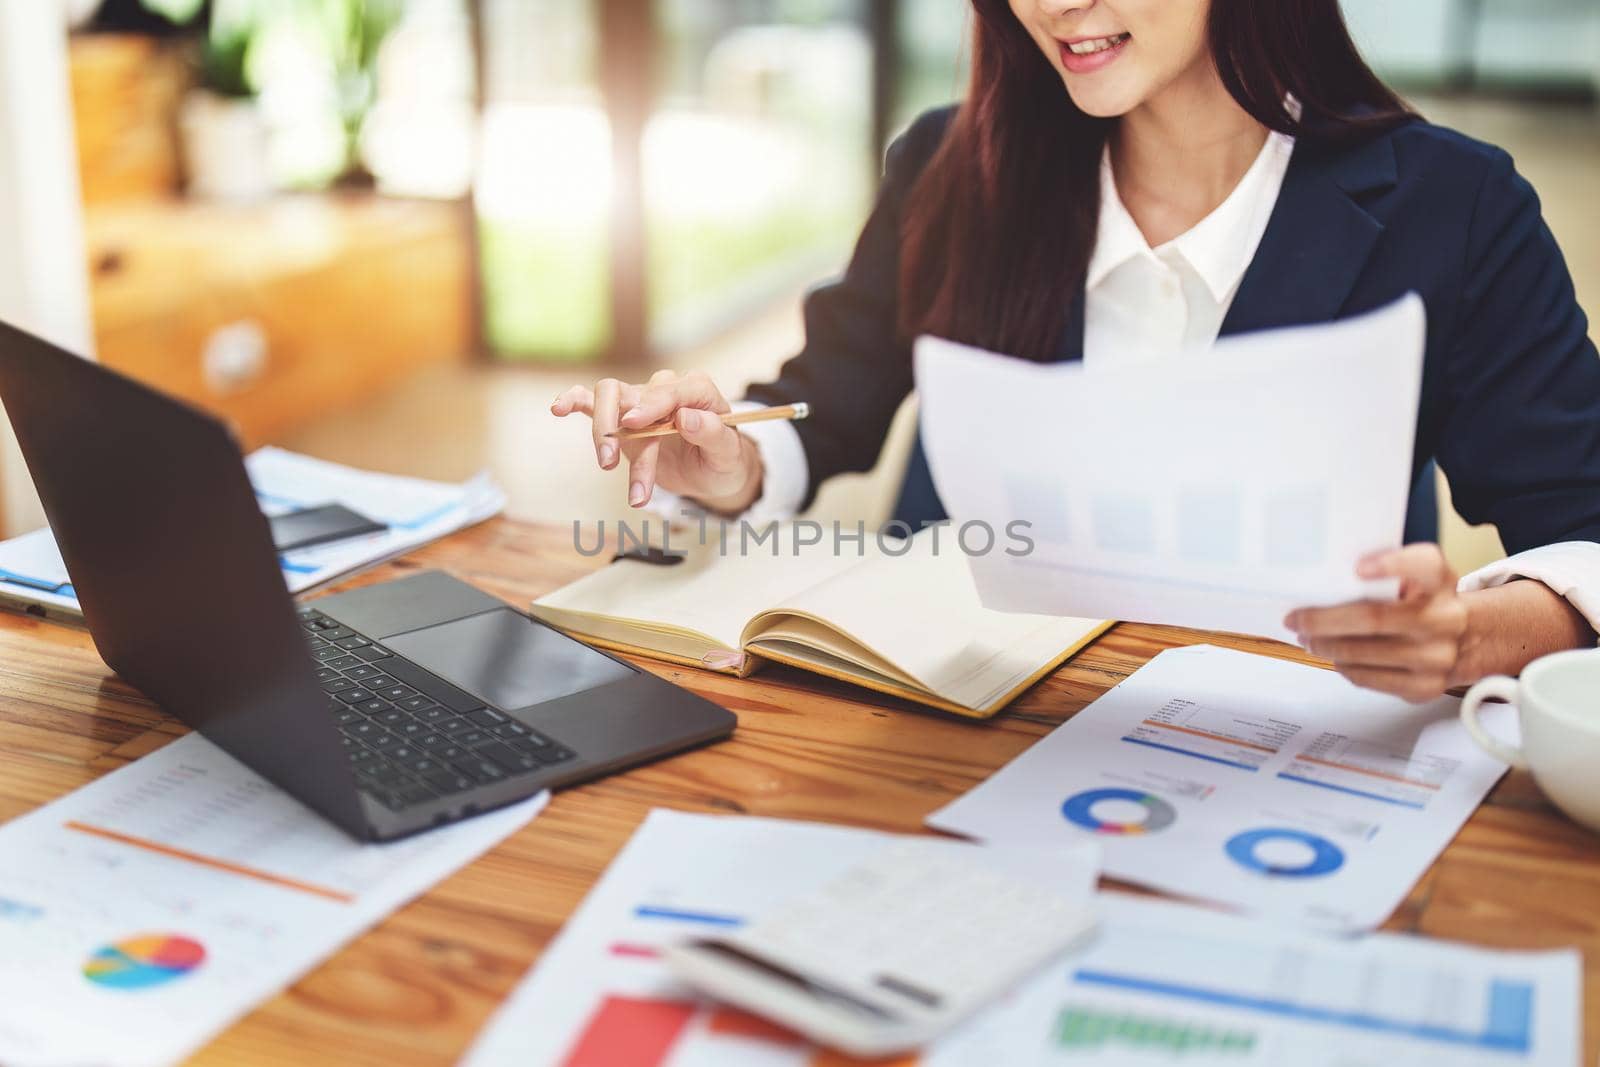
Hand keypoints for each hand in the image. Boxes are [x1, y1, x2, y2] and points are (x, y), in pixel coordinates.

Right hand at [551, 369, 762, 510]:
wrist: (710, 472)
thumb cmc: (723, 459)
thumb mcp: (727, 453)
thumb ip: (712, 433)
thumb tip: (686, 418)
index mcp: (697, 391)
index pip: (673, 390)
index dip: (652, 405)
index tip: (633, 424)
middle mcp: (666, 389)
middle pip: (633, 394)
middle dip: (618, 429)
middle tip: (609, 463)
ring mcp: (640, 401)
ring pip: (610, 400)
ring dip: (602, 433)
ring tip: (605, 466)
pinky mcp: (621, 418)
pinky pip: (592, 401)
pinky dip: (574, 401)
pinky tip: (558, 407)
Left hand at [1284, 544, 1469, 702]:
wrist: (1463, 641)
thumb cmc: (1420, 604)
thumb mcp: (1414, 580)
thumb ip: (1382, 576)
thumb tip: (1321, 582)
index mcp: (1441, 582)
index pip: (1425, 564)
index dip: (1392, 564)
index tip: (1358, 568)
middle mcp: (1446, 618)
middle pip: (1373, 618)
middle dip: (1323, 620)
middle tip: (1296, 619)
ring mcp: (1438, 656)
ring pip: (1364, 653)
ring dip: (1326, 646)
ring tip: (1308, 639)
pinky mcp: (1426, 686)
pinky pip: (1369, 678)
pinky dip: (1343, 667)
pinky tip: (1334, 657)